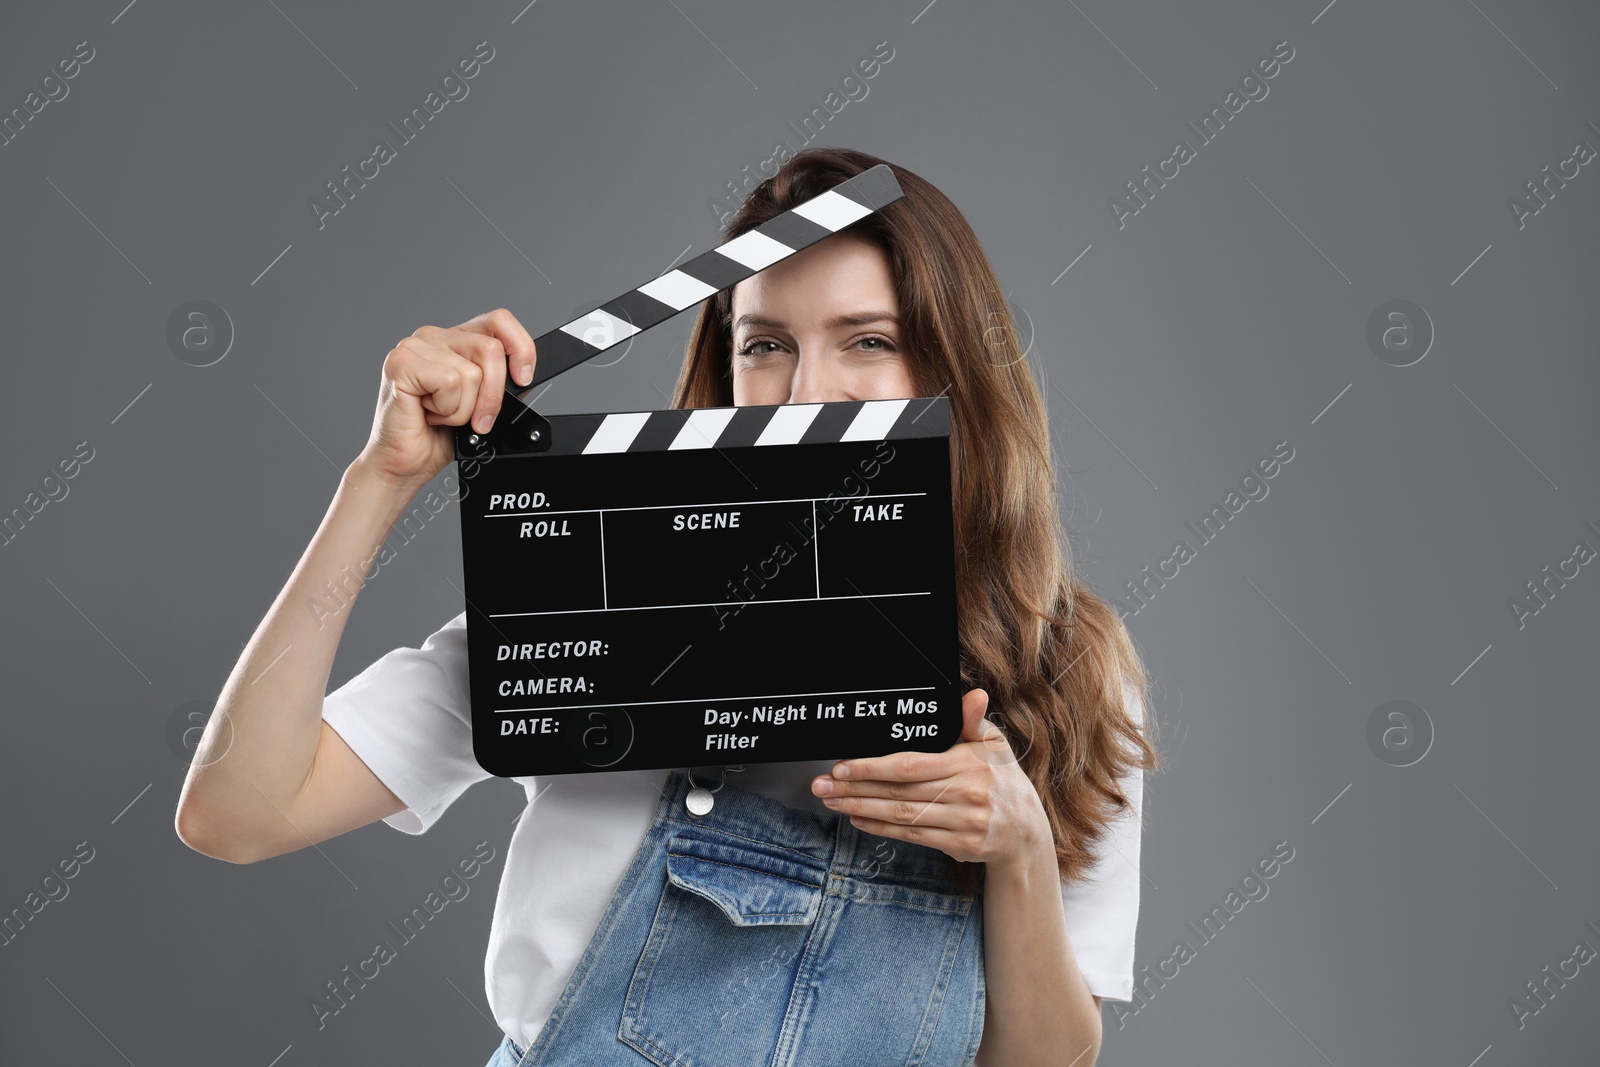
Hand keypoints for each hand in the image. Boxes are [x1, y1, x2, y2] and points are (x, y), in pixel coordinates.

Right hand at [353, 308, 536, 486]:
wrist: (406, 463)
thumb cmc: (438, 436)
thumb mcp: (484, 406)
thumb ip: (503, 384)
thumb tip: (524, 376)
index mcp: (455, 340)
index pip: (499, 320)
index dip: (521, 347)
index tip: (523, 378)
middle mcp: (433, 337)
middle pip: (491, 349)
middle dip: (492, 395)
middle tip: (477, 420)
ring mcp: (414, 347)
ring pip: (471, 372)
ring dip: (464, 409)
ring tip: (441, 414)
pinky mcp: (401, 363)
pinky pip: (450, 383)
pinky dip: (447, 410)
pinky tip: (428, 413)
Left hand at [810, 689, 1051, 869]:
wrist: (1026, 832)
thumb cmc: (1003, 780)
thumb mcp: (994, 745)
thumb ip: (973, 721)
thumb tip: (974, 695)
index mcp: (968, 764)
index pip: (910, 765)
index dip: (872, 767)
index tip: (841, 765)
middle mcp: (965, 794)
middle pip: (899, 792)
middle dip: (854, 788)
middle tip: (822, 785)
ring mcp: (963, 823)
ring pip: (901, 816)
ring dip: (861, 808)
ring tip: (832, 801)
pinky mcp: (959, 845)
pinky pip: (912, 835)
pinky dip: (881, 828)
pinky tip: (859, 818)